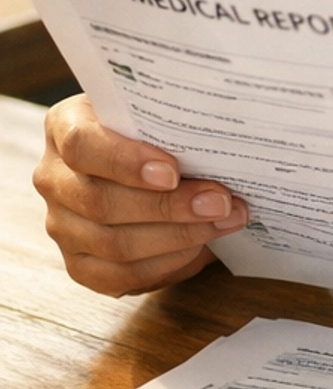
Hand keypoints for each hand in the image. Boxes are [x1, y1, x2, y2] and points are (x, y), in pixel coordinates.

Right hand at [34, 94, 248, 297]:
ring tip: (222, 222)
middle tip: (220, 202)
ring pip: (112, 244)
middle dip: (168, 206)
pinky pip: (119, 276)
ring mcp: (62, 225)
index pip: (81, 146)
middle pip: (101, 202)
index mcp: (65, 126)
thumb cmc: (154, 133)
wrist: (145, 165)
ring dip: (177, 237)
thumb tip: (220, 139)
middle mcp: (54, 178)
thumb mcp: (156, 112)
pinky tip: (200, 248)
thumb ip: (170, 120)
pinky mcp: (79, 265)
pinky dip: (165, 264)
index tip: (172, 171)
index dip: (126, 162)